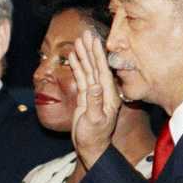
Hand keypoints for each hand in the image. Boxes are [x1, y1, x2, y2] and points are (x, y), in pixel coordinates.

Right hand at [68, 30, 120, 168]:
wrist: (90, 147)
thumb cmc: (93, 137)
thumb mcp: (94, 121)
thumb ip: (94, 103)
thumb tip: (94, 86)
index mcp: (108, 95)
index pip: (103, 71)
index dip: (98, 56)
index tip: (94, 42)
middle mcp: (103, 91)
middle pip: (96, 67)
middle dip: (91, 50)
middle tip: (86, 34)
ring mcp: (95, 93)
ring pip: (88, 70)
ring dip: (83, 56)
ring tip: (78, 41)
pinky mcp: (86, 96)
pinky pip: (81, 78)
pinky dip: (77, 66)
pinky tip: (73, 57)